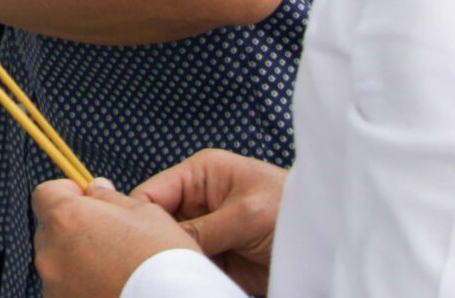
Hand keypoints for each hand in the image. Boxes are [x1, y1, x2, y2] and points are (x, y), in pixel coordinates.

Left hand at [32, 178, 200, 297]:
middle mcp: (50, 252)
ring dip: (76, 259)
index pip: (44, 194)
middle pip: (51, 230)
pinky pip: (65, 288)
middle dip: (73, 229)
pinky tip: (109, 286)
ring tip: (112, 268)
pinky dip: (81, 285)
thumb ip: (109, 197)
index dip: (66, 193)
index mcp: (66, 218)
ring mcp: (53, 285)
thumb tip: (94, 189)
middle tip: (107, 238)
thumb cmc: (160, 257)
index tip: (88, 201)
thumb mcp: (143, 212)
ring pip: (58, 262)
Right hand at [134, 150, 284, 294]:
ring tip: (163, 274)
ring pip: (170, 246)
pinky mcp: (217, 257)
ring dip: (169, 260)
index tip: (126, 240)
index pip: (152, 192)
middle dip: (151, 241)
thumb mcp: (246, 214)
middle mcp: (199, 200)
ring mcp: (207, 230)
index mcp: (201, 174)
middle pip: (157, 221)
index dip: (136, 214)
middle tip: (143, 263)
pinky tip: (181, 280)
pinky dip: (184, 274)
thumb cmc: (291, 211)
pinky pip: (189, 265)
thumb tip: (162, 245)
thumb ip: (202, 228)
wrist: (328, 243)